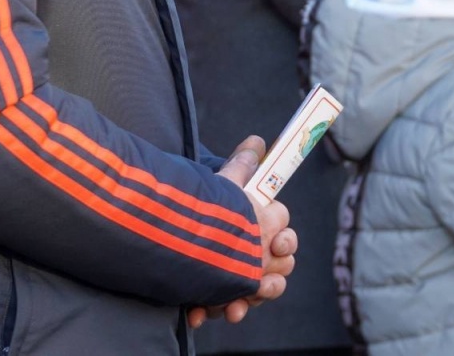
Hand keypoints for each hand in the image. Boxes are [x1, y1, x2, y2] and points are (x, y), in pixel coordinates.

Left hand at [186, 136, 298, 329]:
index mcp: (261, 231)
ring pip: (256, 295)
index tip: (278, 244)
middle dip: (272, 281)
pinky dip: (214, 310)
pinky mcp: (219, 294)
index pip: (286, 240)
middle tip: (261, 282)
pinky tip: (200, 313)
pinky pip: (225, 307)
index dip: (285, 242)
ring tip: (233, 308)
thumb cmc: (206, 210)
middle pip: (278, 273)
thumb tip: (256, 140)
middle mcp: (254, 256)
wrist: (167, 234)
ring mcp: (239, 277)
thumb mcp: (223, 187)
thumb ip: (242, 166)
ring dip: (248, 301)